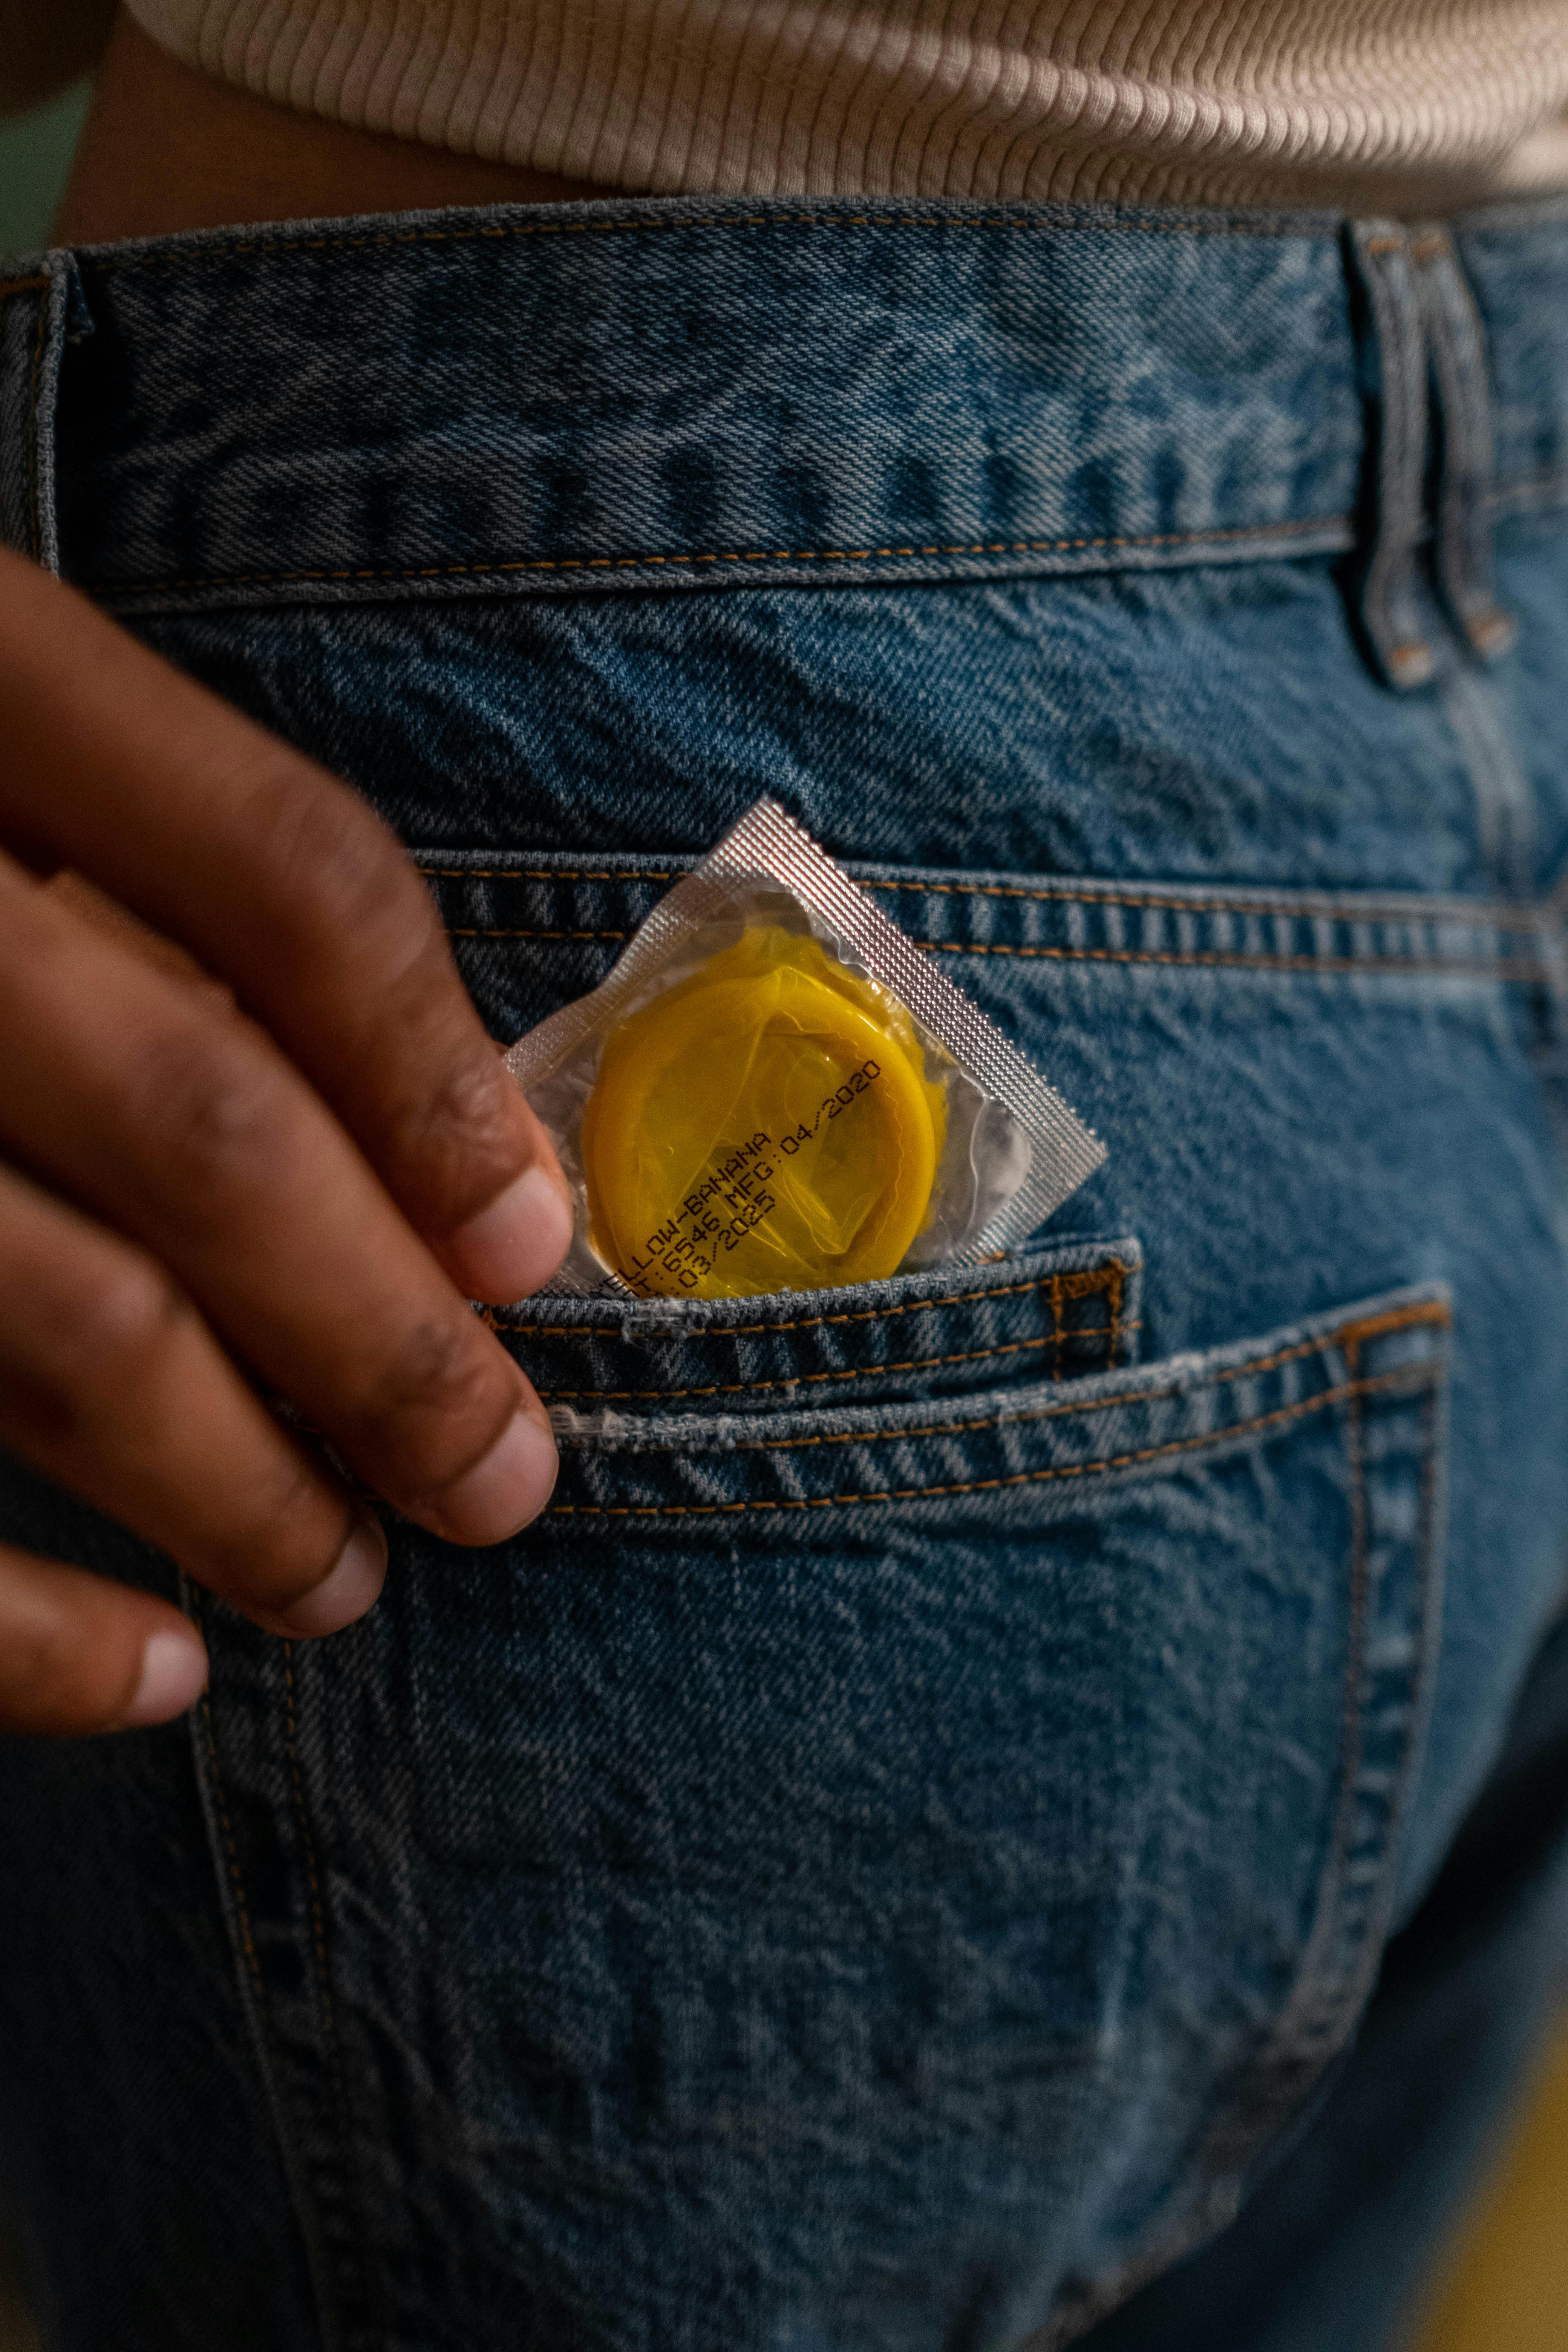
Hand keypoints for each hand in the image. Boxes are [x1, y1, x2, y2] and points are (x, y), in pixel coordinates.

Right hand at [0, 547, 572, 1735]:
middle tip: (498, 1482)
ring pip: (65, 1327)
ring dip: (238, 1489)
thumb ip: (151, 898)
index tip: (530, 1245)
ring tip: (343, 1578)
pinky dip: (28, 1635)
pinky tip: (152, 1672)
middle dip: (383, 1338)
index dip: (433, 1074)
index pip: (284, 875)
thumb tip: (437, 1157)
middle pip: (200, 1126)